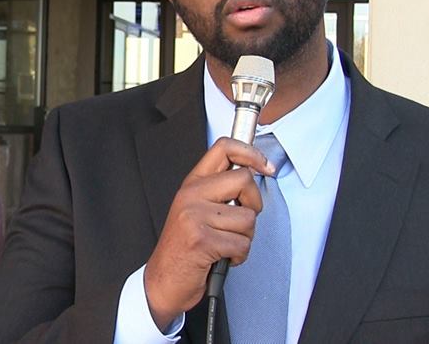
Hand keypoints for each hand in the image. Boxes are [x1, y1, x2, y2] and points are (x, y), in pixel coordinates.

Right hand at [142, 137, 274, 330]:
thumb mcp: (196, 209)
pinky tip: (223, 256)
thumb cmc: (184, 247)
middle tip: (240, 219)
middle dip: (253, 204)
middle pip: (244, 180)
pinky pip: (242, 244)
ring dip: (245, 237)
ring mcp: (194, 216)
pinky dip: (239, 256)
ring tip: (226, 242)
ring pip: (248, 218)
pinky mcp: (202, 240)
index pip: (224, 148)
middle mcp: (191, 195)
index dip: (251, 153)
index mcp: (192, 183)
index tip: (265, 166)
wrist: (164, 280)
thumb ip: (219, 190)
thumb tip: (253, 173)